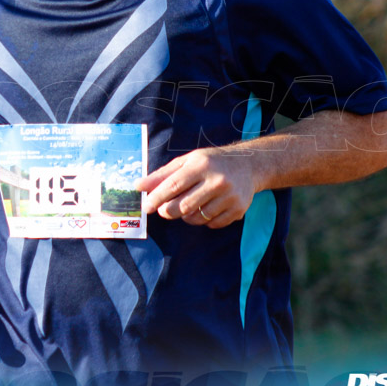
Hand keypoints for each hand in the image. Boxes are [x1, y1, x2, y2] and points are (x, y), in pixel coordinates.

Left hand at [136, 149, 263, 227]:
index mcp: (201, 165)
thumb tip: (138, 186)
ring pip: (197, 218)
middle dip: (169, 211)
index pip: (173, 186)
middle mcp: (217, 180)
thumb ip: (162, 175)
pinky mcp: (238, 209)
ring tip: (187, 207)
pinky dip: (204, 220)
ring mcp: (229, 196)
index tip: (146, 207)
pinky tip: (205, 209)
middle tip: (164, 211)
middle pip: (184, 206)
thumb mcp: (186, 161)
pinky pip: (212, 224)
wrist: (248, 165)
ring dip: (186, 216)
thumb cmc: (210, 162)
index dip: (156, 198)